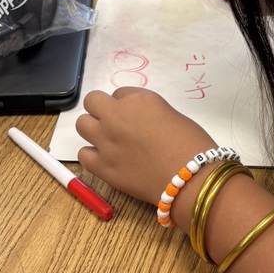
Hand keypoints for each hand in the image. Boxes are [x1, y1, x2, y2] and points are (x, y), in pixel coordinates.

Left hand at [76, 88, 216, 209]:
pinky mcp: (102, 167)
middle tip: (116, 123)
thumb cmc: (191, 144)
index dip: (127, 104)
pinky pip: (83, 154)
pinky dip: (93, 154)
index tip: (137, 116)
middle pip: (92, 101)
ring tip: (109, 140)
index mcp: (136, 100)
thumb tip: (138, 120)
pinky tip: (106, 159)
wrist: (190, 179)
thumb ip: (148, 112)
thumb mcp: (171, 114)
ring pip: (82, 125)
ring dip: (94, 129)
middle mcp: (116, 117)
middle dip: (103, 109)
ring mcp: (105, 142)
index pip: (120, 93)